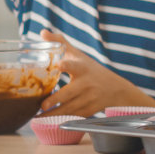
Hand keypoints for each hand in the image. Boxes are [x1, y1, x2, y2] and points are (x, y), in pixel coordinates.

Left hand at [37, 30, 154, 115]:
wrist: (116, 90)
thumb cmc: (92, 70)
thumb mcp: (79, 55)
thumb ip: (61, 42)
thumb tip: (42, 32)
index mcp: (82, 68)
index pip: (74, 65)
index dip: (66, 64)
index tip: (58, 65)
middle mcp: (86, 84)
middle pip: (70, 92)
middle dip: (56, 99)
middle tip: (42, 104)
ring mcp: (89, 99)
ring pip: (69, 108)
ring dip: (53, 113)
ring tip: (38, 116)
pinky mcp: (89, 111)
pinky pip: (73, 116)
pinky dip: (61, 120)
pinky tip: (47, 121)